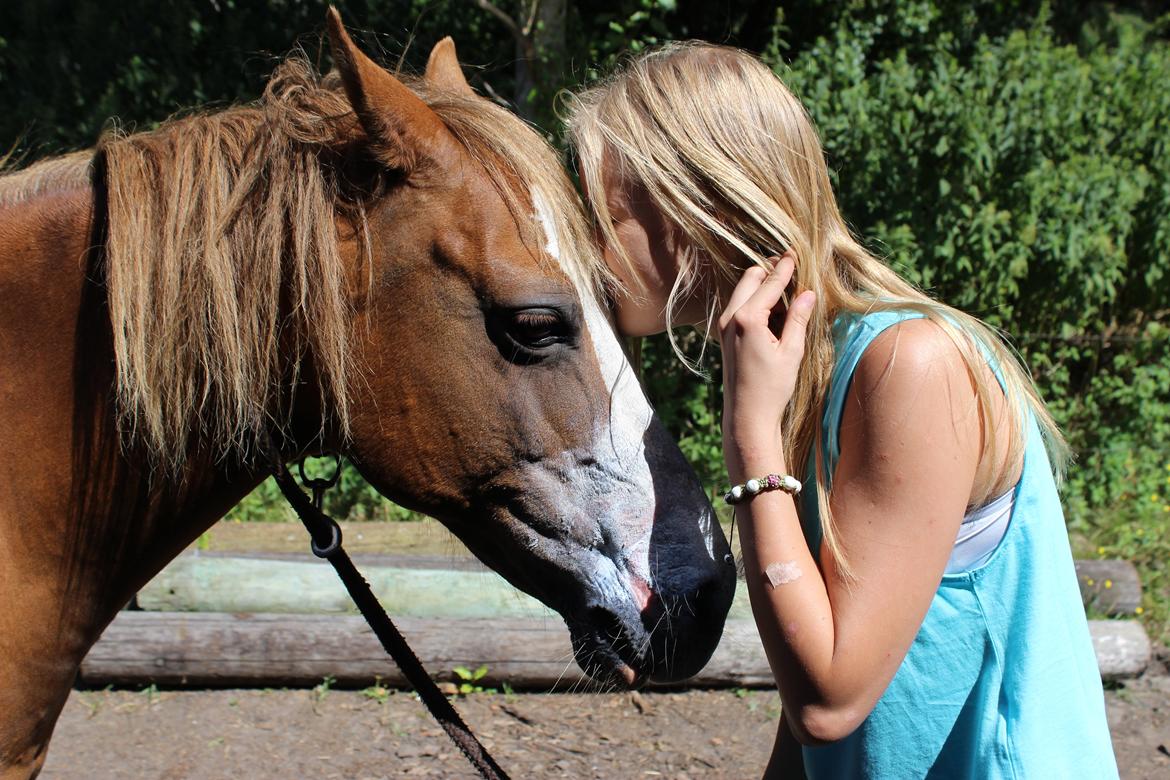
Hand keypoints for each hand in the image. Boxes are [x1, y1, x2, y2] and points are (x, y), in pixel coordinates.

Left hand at [718, 251, 815, 479]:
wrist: (746, 416)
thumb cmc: (771, 388)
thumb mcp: (791, 351)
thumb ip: (798, 318)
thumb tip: (808, 292)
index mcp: (747, 318)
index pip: (770, 282)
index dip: (785, 267)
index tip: (796, 251)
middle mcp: (730, 317)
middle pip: (751, 277)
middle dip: (770, 271)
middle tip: (793, 269)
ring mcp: (724, 326)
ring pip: (744, 290)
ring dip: (764, 287)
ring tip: (789, 295)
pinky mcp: (725, 335)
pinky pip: (740, 306)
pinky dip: (757, 301)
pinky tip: (776, 313)